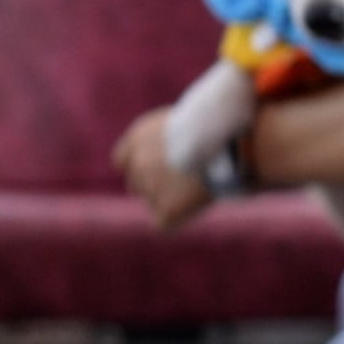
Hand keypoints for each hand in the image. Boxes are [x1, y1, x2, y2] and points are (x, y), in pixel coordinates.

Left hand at [114, 108, 214, 230]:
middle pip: (136, 184)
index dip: (139, 167)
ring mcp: (149, 188)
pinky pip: (166, 222)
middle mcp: (137, 164)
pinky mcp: (166, 210)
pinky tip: (197, 204)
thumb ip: (169, 139)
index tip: (156, 170)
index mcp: (137, 139)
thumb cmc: (214, 125)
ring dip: (171, 200)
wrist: (220, 140)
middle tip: (183, 184)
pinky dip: (179, 218)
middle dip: (154, 186)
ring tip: (200, 186)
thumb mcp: (183, 120)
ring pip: (154, 202)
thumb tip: (180, 150)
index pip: (123, 161)